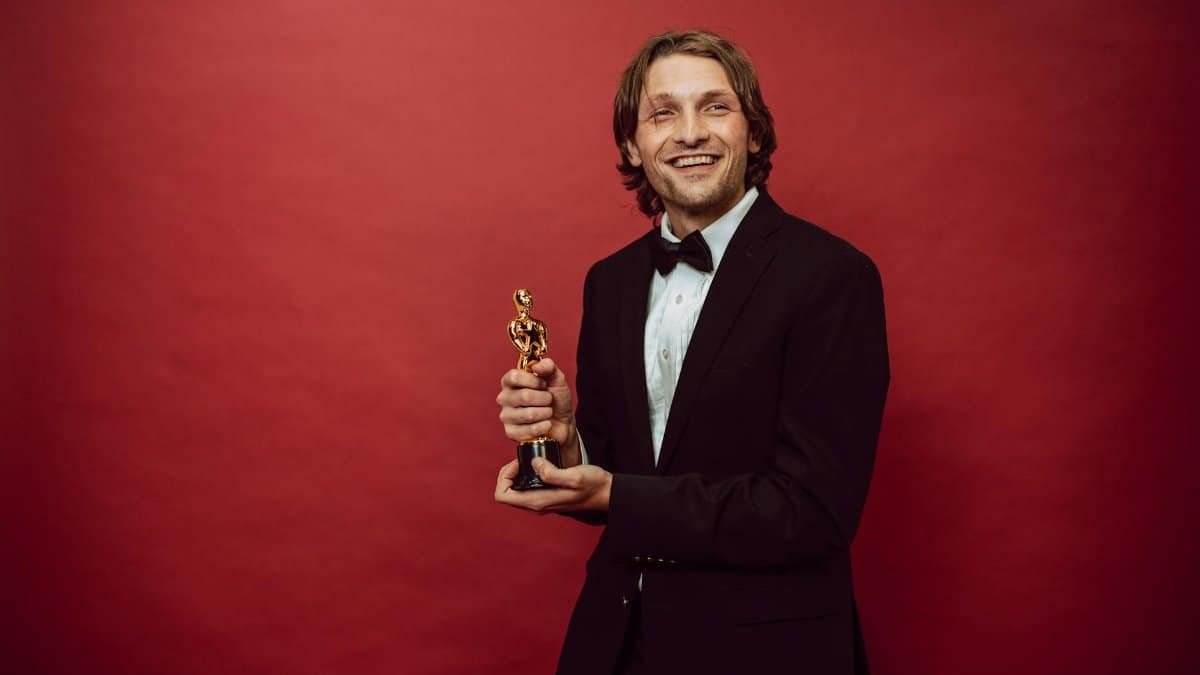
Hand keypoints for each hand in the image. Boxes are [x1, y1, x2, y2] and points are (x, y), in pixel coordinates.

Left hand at [494, 457, 611, 512]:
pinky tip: (538, 464)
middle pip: (506, 493)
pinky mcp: (546, 496)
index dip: (504, 477)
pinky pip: (526, 488)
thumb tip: (534, 464)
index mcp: (538, 501)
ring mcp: (540, 501)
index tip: (519, 463)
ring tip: (529, 460)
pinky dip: (525, 476)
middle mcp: (536, 505)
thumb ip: (552, 472)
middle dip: (508, 474)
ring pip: (515, 491)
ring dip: (516, 474)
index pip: (503, 496)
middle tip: (522, 459)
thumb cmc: (592, 485)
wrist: (605, 493)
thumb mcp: (574, 476)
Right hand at [496, 357, 579, 465]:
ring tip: (547, 412)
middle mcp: (505, 398)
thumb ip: (549, 367)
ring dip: (546, 413)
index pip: (514, 377)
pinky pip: (528, 430)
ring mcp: (506, 416)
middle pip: (524, 396)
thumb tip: (538, 365)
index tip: (544, 384)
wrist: (563, 422)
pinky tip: (546, 424)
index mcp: (511, 382)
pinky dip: (543, 426)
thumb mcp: (556, 379)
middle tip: (549, 400)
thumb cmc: (556, 399)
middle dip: (545, 399)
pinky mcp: (511, 432)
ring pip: (528, 414)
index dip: (534, 381)